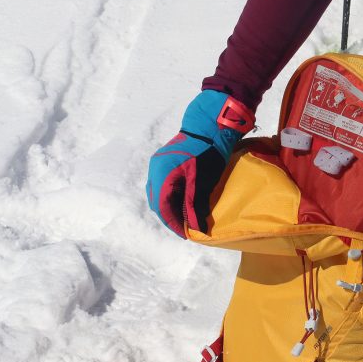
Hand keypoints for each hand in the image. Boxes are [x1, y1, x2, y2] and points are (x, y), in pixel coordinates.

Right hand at [146, 90, 254, 236]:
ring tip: (183, 218)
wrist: (208, 126)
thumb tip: (197, 228)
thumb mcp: (202, 182)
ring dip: (168, 207)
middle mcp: (155, 171)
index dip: (174, 224)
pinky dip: (169, 197)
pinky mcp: (163, 162)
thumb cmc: (207, 153)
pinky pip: (161, 185)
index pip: (163, 207)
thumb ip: (195, 205)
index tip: (186, 235)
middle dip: (170, 217)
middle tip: (185, 229)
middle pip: (157, 202)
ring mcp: (157, 165)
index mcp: (162, 175)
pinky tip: (181, 202)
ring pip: (157, 194)